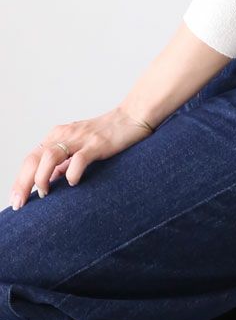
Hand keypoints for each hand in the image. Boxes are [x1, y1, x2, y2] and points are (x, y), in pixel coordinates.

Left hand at [7, 106, 154, 209]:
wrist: (133, 116)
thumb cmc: (109, 134)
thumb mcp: (81, 146)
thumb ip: (65, 161)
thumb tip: (51, 179)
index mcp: (58, 135)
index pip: (30, 159)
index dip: (20, 180)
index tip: (16, 200)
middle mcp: (65, 135)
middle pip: (34, 159)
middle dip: (23, 183)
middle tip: (19, 203)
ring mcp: (81, 138)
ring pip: (49, 157)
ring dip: (42, 178)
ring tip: (45, 193)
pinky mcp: (97, 143)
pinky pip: (78, 160)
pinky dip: (72, 173)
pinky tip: (73, 182)